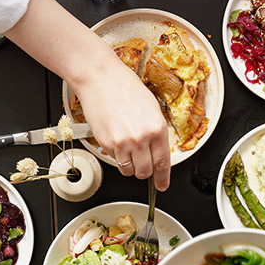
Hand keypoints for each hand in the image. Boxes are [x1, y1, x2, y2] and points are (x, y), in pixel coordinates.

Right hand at [3, 0, 170, 190]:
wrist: (101, 79)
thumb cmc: (125, 87)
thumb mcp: (151, 107)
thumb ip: (156, 130)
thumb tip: (157, 148)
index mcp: (157, 128)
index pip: (163, 162)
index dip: (163, 178)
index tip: (162, 185)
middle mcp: (142, 138)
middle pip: (145, 171)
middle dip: (144, 171)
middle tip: (142, 164)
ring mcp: (123, 143)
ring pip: (129, 170)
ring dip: (130, 167)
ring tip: (128, 152)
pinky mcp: (107, 143)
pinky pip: (115, 160)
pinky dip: (117, 157)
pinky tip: (117, 142)